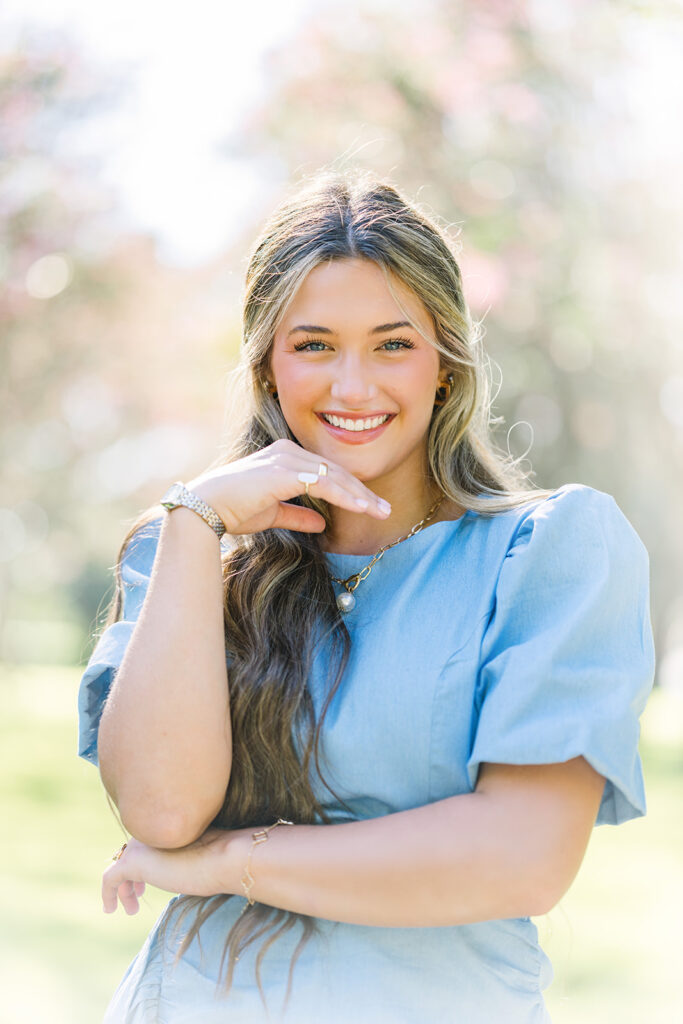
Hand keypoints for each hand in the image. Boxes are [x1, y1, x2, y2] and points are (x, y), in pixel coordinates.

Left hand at [101, 827, 237, 914]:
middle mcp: (149, 831)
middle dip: (131, 877)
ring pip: (121, 867)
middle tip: (137, 895)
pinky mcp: (132, 862)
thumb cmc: (219, 859)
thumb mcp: (197, 854)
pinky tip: (110, 909)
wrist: (223, 858)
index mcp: (164, 825)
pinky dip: (109, 894)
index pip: (145, 845)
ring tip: (131, 908)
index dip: (143, 864)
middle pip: (130, 854)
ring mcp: (140, 845)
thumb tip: (181, 869)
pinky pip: (111, 878)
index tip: (145, 884)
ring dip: (123, 888)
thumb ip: (183, 855)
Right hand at [186, 438, 391, 535]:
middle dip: (363, 492)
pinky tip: (362, 508)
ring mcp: (287, 459)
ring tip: (381, 512)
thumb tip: (322, 523)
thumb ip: (299, 514)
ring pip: (334, 476)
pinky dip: (345, 496)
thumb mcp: (273, 514)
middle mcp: (289, 452)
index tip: (372, 507)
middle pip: (336, 471)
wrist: (206, 509)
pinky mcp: (284, 472)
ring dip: (361, 495)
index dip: (351, 489)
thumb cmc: (234, 510)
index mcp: (286, 457)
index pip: (327, 471)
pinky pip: (323, 483)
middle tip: (386, 510)